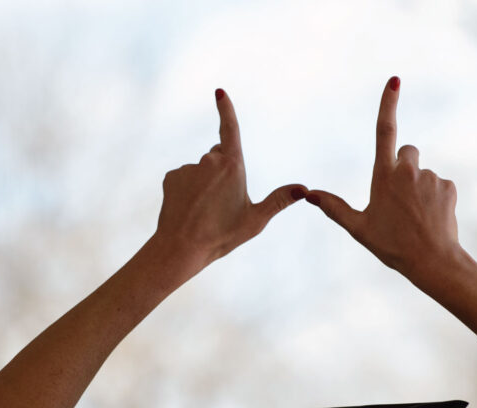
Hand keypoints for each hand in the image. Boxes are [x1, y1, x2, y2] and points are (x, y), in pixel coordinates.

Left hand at [154, 89, 306, 271]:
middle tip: (223, 203)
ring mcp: (188, 168)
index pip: (230, 129)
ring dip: (205, 183)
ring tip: (204, 211)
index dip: (226, 109)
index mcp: (232, 165)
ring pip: (201, 170)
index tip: (219, 92)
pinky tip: (189, 209)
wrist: (181, 247)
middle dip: (223, 171)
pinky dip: (187, 190)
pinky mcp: (171, 177)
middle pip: (219, 156)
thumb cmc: (222, 236)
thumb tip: (304, 189)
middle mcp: (208, 161)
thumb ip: (279, 201)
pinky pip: (184, 178)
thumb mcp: (256, 220)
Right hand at [305, 77, 460, 280]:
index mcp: (383, 176)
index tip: (395, 80)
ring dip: (418, 188)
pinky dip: (434, 198)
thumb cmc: (392, 246)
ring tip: (415, 217)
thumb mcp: (358, 228)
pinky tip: (431, 218)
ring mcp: (430, 178)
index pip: (384, 131)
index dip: (388, 104)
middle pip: (407, 152)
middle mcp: (408, 171)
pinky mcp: (448, 187)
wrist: (432, 261)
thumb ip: (334, 207)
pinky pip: (439, 186)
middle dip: (403, 166)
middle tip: (399, 197)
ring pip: (422, 173)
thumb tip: (308, 193)